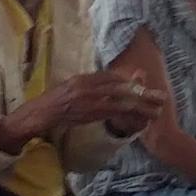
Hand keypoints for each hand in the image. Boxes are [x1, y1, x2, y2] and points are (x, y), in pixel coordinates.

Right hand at [0, 72, 161, 148]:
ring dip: (141, 106)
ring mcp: (87, 98)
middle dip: (143, 93)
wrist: (35, 116)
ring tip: (156, 111)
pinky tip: (139, 118)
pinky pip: (111, 112)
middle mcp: (86, 85)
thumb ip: (86, 87)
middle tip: (161, 97)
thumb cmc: (50, 105)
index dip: (131, 83)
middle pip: (121, 87)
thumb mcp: (68, 91)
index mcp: (82, 78)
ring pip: (120, 100)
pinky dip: (127, 115)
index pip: (112, 77)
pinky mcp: (86, 112)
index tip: (145, 88)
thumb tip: (104, 86)